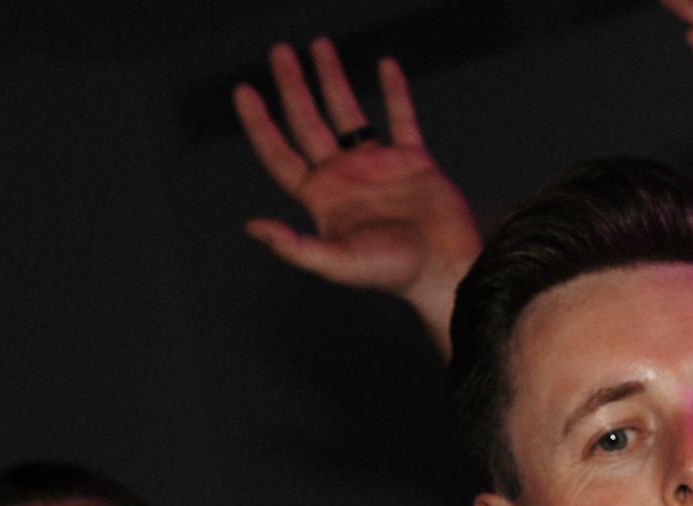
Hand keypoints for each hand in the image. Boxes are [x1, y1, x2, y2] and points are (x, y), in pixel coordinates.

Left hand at [233, 38, 479, 349]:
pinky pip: (401, 118)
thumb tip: (252, 227)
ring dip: (332, 79)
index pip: (280, 154)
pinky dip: (395, 92)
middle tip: (279, 53)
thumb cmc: (394, 273)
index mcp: (322, 198)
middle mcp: (345, 178)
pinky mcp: (413, 162)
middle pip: (308, 122)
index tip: (244, 91)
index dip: (259, 124)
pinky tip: (386, 66)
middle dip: (292, 87)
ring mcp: (378, 167)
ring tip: (320, 46)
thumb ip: (295, 247)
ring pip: (348, 113)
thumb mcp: (338, 263)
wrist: (447, 269)